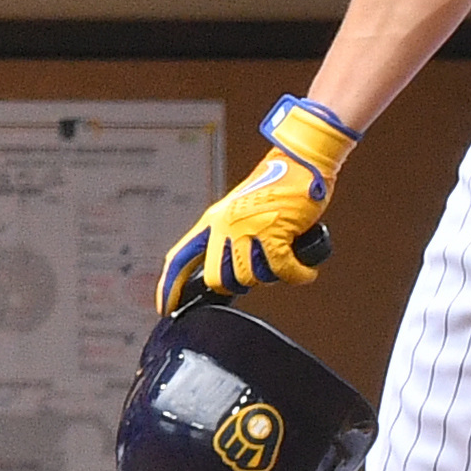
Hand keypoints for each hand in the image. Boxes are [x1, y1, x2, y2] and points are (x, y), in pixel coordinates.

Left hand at [157, 95, 360, 311]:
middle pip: (216, 279)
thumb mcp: (241, 209)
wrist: (300, 162)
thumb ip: (229, 235)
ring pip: (250, 278)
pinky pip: (282, 270)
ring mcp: (248, 228)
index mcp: (212, 219)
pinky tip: (304, 273)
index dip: (169, 286)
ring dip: (271, 276)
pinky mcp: (275, 231)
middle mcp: (225, 225)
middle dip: (237, 286)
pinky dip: (297, 275)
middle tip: (257, 274)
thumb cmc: (277, 186)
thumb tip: (229, 274)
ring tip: (285, 259)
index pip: (180, 258)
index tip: (165, 308)